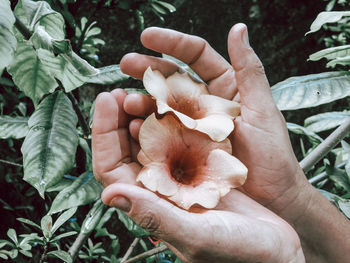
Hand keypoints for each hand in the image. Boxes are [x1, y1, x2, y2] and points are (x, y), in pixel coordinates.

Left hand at [92, 88, 303, 262]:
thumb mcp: (197, 236)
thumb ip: (156, 217)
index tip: (104, 101)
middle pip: (128, 150)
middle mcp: (162, 191)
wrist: (276, 253)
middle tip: (118, 91)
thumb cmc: (240, 254)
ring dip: (145, 116)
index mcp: (152, 207)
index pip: (111, 168)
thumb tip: (108, 195)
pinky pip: (182, 141)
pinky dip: (176, 122)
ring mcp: (182, 180)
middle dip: (118, 120)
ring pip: (153, 142)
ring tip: (143, 92)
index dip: (102, 135)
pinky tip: (175, 106)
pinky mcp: (204, 171)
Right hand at [119, 23, 310, 219]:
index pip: (196, 56)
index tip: (146, 37)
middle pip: (173, 78)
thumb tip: (238, 29)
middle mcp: (207, 103)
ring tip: (128, 103)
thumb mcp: (262, 110)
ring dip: (144, 101)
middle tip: (126, 65)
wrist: (272, 199)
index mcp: (226, 87)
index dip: (171, 43)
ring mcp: (194, 126)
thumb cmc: (273, 156)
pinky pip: (163, 133)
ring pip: (163, 106)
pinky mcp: (186, 149)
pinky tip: (134, 127)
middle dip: (148, 69)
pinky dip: (147, 128)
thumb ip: (249, 70)